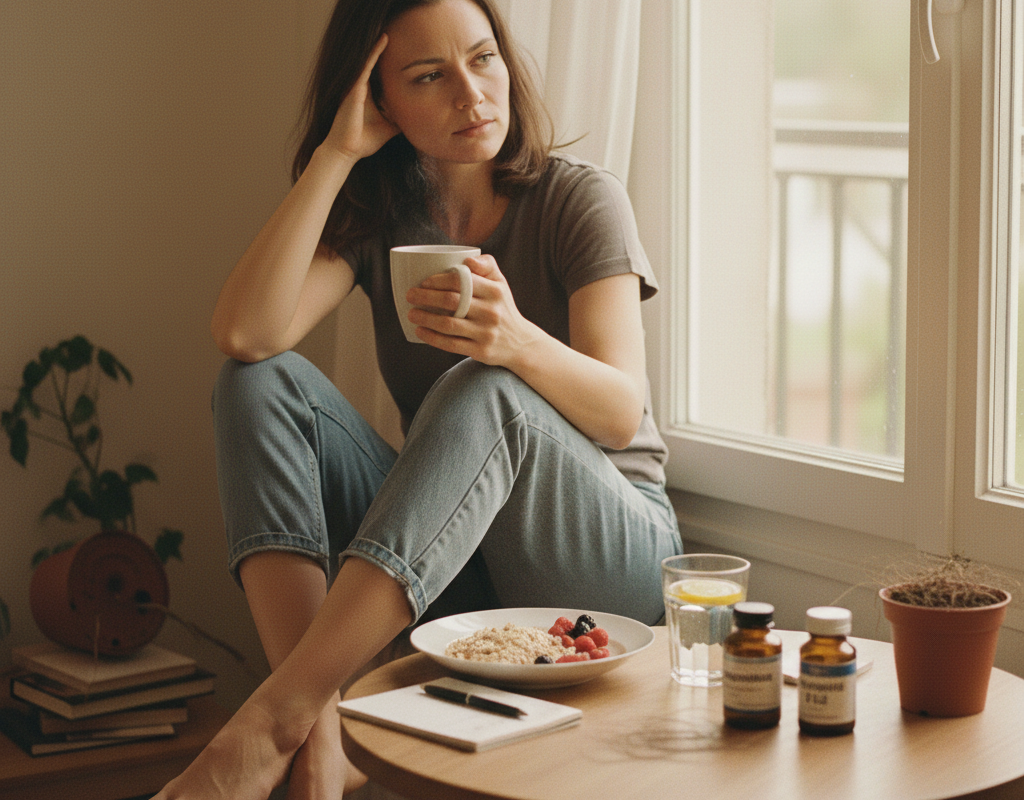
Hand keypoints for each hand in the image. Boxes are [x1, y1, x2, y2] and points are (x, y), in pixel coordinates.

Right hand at [321, 35, 398, 161]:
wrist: (347, 151)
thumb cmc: (364, 141)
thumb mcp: (390, 128)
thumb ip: (400, 119)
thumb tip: (417, 118)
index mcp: (368, 95)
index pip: (381, 74)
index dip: (390, 62)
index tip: (404, 51)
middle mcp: (361, 88)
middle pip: (375, 63)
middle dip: (385, 49)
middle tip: (399, 32)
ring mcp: (356, 86)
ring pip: (370, 60)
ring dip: (380, 46)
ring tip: (392, 29)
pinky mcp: (354, 88)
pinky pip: (365, 65)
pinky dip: (374, 52)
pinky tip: (383, 40)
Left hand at [407, 255, 541, 368]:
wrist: (521, 343)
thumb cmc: (502, 308)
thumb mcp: (501, 283)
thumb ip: (486, 265)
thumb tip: (467, 259)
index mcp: (495, 291)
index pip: (461, 280)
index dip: (438, 280)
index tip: (424, 282)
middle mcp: (491, 312)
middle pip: (452, 301)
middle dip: (426, 297)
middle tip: (410, 295)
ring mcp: (486, 333)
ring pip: (448, 324)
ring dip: (425, 318)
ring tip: (411, 313)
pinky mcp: (480, 351)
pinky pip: (451, 344)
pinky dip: (432, 338)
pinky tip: (420, 331)